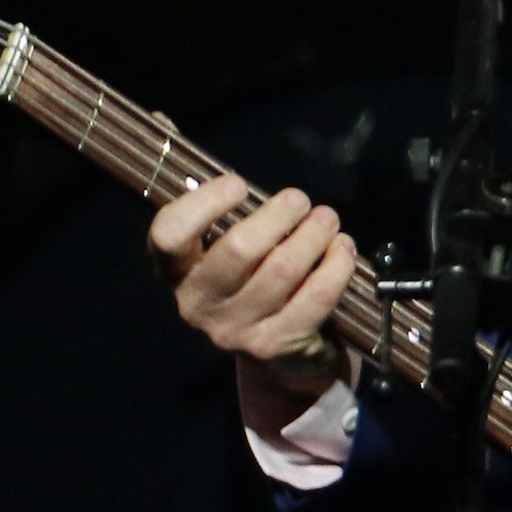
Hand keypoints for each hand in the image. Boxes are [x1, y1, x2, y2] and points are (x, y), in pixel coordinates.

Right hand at [147, 171, 359, 404]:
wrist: (276, 355)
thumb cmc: (250, 281)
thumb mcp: (225, 249)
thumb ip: (227, 214)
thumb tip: (219, 156)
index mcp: (177, 272)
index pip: (169, 235)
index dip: (204, 203)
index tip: (239, 185)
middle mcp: (197, 304)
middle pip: (238, 248)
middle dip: (278, 215)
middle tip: (300, 200)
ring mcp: (235, 330)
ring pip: (283, 269)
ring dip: (314, 235)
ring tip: (327, 220)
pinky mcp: (275, 345)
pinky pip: (316, 296)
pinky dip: (336, 265)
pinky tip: (343, 249)